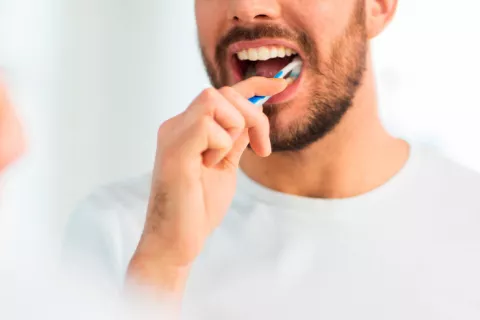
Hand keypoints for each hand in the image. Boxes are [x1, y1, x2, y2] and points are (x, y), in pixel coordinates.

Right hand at [127, 77, 286, 294]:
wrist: (177, 241)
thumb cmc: (198, 208)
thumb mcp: (225, 166)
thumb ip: (235, 139)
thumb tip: (253, 114)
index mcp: (188, 128)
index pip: (222, 94)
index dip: (254, 84)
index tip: (280, 84)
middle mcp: (177, 125)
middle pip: (223, 93)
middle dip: (253, 116)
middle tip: (261, 148)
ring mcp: (173, 134)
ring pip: (215, 100)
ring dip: (231, 130)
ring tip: (219, 161)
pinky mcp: (174, 148)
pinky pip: (208, 125)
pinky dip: (220, 146)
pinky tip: (208, 167)